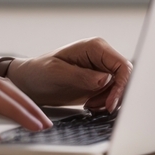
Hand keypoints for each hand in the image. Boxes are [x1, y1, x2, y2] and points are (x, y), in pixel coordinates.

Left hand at [6, 38, 132, 111]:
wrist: (29, 82)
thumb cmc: (39, 72)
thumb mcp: (57, 73)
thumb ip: (81, 76)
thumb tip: (105, 79)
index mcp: (95, 47)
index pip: (122, 66)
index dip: (121, 86)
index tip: (110, 103)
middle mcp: (101, 56)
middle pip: (124, 78)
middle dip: (115, 96)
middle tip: (97, 107)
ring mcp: (101, 70)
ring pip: (120, 88)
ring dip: (108, 101)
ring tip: (89, 105)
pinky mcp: (98, 82)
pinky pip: (112, 94)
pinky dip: (104, 104)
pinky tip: (90, 106)